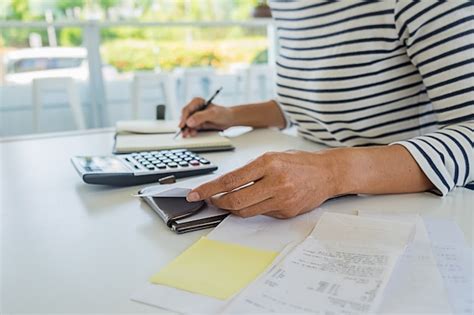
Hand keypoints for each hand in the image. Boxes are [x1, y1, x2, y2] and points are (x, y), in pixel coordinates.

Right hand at [179, 97, 234, 136]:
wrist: (229, 119)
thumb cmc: (223, 113)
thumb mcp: (212, 114)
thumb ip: (200, 117)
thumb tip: (189, 122)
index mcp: (197, 102)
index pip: (187, 110)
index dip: (184, 118)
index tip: (183, 125)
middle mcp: (195, 108)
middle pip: (185, 117)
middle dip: (184, 125)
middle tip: (184, 132)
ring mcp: (196, 116)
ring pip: (187, 123)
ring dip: (187, 129)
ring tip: (187, 135)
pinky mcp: (198, 123)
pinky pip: (191, 127)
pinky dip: (191, 131)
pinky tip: (192, 134)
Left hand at [186, 151, 338, 218]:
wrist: (327, 173)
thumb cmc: (298, 162)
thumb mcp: (272, 157)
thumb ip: (250, 170)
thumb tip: (225, 185)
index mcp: (268, 163)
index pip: (230, 180)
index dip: (208, 189)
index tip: (195, 193)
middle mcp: (275, 182)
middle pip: (234, 200)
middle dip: (217, 202)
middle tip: (211, 200)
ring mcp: (281, 199)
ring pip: (245, 211)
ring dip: (232, 208)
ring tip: (228, 201)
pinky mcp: (286, 212)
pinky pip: (260, 214)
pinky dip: (252, 209)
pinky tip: (256, 200)